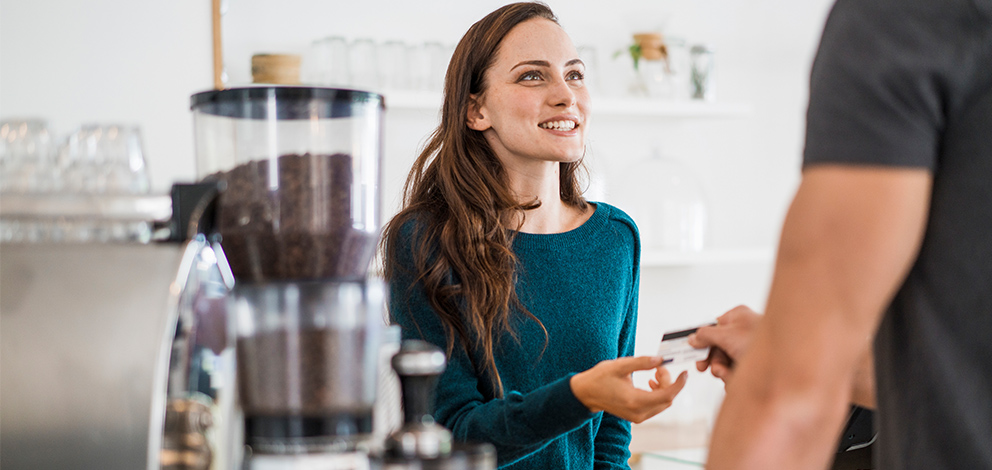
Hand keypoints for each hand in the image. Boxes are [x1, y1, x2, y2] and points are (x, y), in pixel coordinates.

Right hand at [570, 356, 687, 423]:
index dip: (678, 384)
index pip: (666, 395)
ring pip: (663, 403)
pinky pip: (656, 405)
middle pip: (667, 399)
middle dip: (669, 382)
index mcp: (635, 401)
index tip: (684, 372)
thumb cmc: (600, 378)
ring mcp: (638, 417)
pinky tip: (650, 381)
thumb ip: (641, 362)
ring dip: (663, 387)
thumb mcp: (619, 366)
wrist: (586, 394)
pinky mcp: (637, 416)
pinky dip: (658, 393)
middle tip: (659, 366)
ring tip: (653, 372)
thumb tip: (661, 360)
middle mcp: (638, 413)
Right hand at [688, 305, 762, 384]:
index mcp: (737, 317)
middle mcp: (743, 331)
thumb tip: (692, 337)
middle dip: (716, 363)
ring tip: (730, 375)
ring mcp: (749, 348)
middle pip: (718, 348)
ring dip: (724, 372)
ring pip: (727, 362)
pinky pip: (737, 371)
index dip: (702, 342)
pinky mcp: (755, 363)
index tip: (693, 353)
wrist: (791, 363)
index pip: (711, 328)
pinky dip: (735, 378)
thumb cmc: (765, 341)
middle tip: (713, 369)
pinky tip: (739, 380)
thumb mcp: (728, 335)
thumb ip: (706, 335)